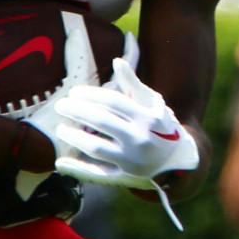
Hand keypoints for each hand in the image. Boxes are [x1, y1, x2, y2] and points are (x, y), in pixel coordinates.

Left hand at [48, 57, 200, 189]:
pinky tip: (61, 162)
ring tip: (60, 129)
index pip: (113, 102)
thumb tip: (116, 61)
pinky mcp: (124, 177)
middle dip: (77, 111)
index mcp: (146, 117)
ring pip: (96, 147)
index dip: (90, 95)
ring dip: (74, 137)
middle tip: (60, 105)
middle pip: (101, 121)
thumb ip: (133, 84)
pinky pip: (97, 174)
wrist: (178, 161)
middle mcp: (139, 139)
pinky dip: (78, 169)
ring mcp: (131, 160)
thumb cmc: (160, 125)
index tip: (73, 92)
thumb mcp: (152, 103)